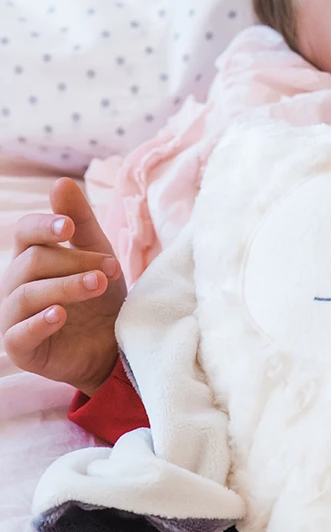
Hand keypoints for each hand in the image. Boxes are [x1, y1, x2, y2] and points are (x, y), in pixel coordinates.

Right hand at [0, 178, 125, 394]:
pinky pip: (18, 334)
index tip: (69, 227)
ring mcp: (14, 317)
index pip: (24, 232)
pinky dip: (38, 322)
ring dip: (65, 286)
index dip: (43, 226)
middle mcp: (16, 285)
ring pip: (26, 294)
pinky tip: (60, 315)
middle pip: (32, 262)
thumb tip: (61, 182)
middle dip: (75, 262)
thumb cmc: (100, 297)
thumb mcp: (98, 254)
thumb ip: (80, 221)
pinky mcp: (21, 349)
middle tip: (112, 269)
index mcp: (32, 258)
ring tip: (99, 284)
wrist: (114, 345)